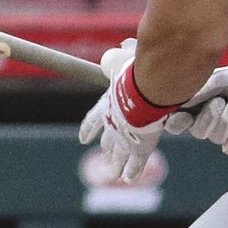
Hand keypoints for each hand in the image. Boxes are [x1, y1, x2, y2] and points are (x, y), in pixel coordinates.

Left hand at [77, 39, 173, 182]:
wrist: (145, 94)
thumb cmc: (136, 76)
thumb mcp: (125, 63)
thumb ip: (121, 59)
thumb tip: (119, 49)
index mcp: (108, 106)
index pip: (94, 119)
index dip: (89, 128)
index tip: (82, 139)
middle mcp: (114, 125)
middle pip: (108, 140)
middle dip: (106, 149)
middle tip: (104, 159)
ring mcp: (126, 138)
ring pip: (119, 155)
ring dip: (116, 163)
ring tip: (113, 172)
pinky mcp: (141, 148)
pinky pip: (136, 163)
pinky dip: (132, 170)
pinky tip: (128, 178)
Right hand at [165, 47, 227, 154]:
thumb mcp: (216, 80)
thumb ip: (198, 92)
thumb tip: (179, 104)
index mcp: (196, 104)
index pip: (177, 122)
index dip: (176, 124)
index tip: (183, 117)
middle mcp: (207, 119)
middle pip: (197, 132)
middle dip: (209, 118)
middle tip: (220, 101)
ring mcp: (225, 129)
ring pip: (216, 138)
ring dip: (227, 122)